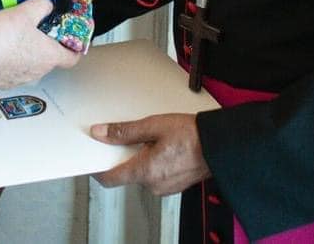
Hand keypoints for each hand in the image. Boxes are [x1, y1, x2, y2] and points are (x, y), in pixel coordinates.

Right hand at [0, 0, 80, 87]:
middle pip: (49, 58)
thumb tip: (45, 5)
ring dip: (26, 51)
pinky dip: (10, 58)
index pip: (73, 58)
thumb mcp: (26, 11)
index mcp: (49, 56)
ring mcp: (20, 79)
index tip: (72, 39)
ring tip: (15, 34)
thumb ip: (42, 5)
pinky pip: (12, 68)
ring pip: (30, 63)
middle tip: (37, 28)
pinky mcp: (3, 81)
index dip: (75, 48)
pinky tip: (0, 45)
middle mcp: (38, 71)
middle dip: (45, 43)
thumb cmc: (2, 37)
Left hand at [90, 114, 209, 195]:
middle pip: (126, 173)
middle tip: (128, 135)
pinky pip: (154, 175)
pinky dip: (152, 162)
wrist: (220, 144)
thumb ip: (124, 131)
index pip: (109, 179)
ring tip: (151, 138)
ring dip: (139, 157)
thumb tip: (101, 133)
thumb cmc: (191, 135)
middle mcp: (153, 185)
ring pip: (141, 173)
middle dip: (123, 155)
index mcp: (145, 171)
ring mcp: (164, 187)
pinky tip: (162, 146)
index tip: (93, 157)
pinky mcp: (174, 185)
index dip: (97, 168)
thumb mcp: (153, 125)